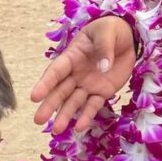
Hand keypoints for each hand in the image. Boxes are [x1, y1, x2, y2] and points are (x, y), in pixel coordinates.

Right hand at [31, 15, 135, 133]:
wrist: (127, 38)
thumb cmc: (110, 30)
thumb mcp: (106, 32)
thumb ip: (104, 47)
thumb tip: (103, 68)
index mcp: (72, 56)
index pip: (56, 71)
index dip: (45, 84)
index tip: (34, 96)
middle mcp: (76, 73)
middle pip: (60, 91)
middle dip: (49, 105)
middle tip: (37, 120)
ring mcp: (87, 84)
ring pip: (73, 102)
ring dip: (64, 115)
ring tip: (56, 130)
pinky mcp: (101, 92)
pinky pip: (93, 106)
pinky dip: (87, 116)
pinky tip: (79, 128)